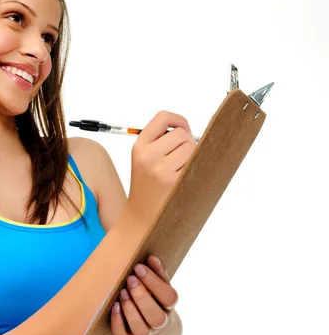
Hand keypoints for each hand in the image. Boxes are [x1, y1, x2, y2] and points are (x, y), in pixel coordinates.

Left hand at [110, 255, 178, 334]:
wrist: (154, 327)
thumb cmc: (154, 297)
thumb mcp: (160, 284)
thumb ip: (157, 272)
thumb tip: (151, 258)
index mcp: (168, 306)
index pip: (169, 297)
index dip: (154, 282)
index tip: (139, 267)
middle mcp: (159, 322)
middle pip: (156, 317)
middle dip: (142, 296)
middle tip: (130, 279)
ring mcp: (144, 332)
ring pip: (141, 329)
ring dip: (130, 310)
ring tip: (122, 292)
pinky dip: (117, 323)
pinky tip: (114, 306)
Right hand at [127, 111, 195, 225]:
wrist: (141, 216)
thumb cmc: (147, 186)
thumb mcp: (143, 159)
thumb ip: (160, 141)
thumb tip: (188, 130)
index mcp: (139, 147)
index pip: (163, 117)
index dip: (178, 120)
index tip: (182, 129)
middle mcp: (148, 156)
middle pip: (182, 134)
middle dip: (187, 143)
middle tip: (180, 158)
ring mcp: (161, 169)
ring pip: (191, 148)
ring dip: (191, 157)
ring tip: (179, 170)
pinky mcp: (174, 181)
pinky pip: (194, 164)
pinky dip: (193, 169)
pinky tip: (182, 179)